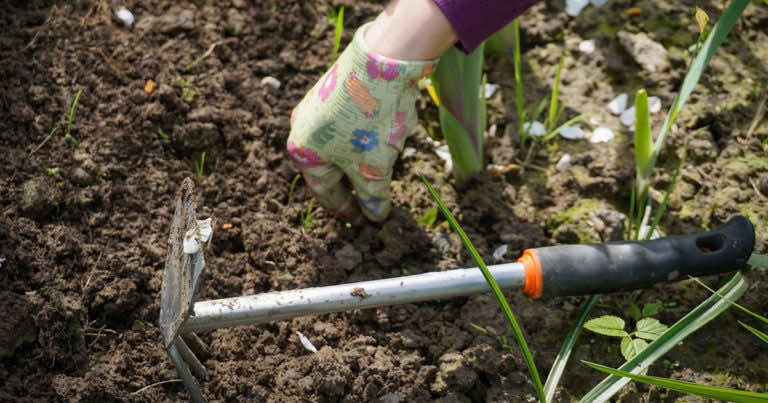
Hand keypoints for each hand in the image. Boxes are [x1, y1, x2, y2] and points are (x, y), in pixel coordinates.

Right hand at [287, 23, 436, 222]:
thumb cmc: (370, 121)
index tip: (362, 221)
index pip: (325, 193)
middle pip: (331, 168)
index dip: (346, 209)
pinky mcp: (335, 90)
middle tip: (372, 200)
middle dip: (354, 184)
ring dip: (361, 160)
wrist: (383, 61)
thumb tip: (375, 216)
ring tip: (384, 169)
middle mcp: (303, 129)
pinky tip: (385, 138)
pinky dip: (365, 138)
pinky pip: (349, 125)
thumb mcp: (373, 169)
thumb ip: (373, 197)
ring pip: (341, 146)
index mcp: (303, 153)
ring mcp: (317, 107)